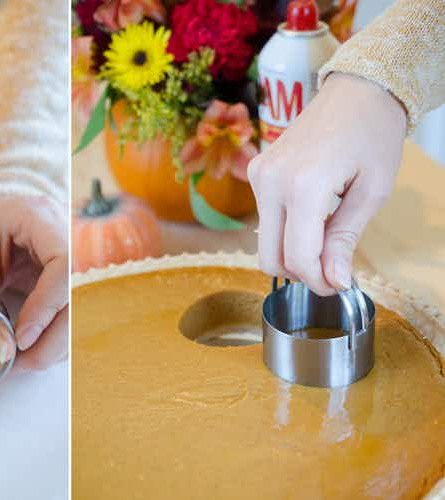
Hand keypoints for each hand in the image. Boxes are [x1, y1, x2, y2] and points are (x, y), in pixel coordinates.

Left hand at [0, 196, 67, 370]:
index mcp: (42, 220)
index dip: (47, 306)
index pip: (63, 266)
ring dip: (56, 345)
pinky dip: (57, 340)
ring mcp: (78, 260)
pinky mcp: (75, 281)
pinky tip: (33, 354)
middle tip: (20, 364)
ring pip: (83, 313)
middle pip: (81, 297)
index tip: (22, 338)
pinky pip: (76, 316)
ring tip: (20, 365)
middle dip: (53, 339)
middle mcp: (71, 237)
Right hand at [248, 72, 405, 295]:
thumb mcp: (372, 192)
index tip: (338, 286)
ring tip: (326, 233)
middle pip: (270, 257)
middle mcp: (270, 181)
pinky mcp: (255, 172)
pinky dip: (285, 229)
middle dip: (300, 273)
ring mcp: (258, 175)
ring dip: (292, 250)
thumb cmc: (372, 134)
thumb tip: (334, 281)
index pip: (298, 257)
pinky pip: (264, 219)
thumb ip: (345, 239)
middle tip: (331, 268)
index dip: (318, 281)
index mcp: (303, 185)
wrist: (356, 90)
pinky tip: (312, 215)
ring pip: (264, 241)